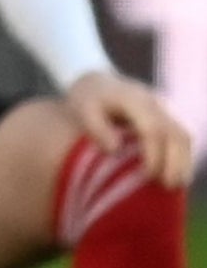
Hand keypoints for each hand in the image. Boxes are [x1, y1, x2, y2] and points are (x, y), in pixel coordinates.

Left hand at [66, 69, 196, 192]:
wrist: (99, 81)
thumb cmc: (88, 100)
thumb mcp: (82, 109)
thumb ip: (96, 128)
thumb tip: (115, 149)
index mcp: (133, 99)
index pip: (152, 129)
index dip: (154, 154)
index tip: (148, 175)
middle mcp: (155, 102)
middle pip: (176, 133)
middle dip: (176, 162)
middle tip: (168, 186)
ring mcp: (166, 107)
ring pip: (184, 135)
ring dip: (184, 161)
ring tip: (175, 185)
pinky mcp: (170, 115)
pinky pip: (183, 136)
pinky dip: (183, 156)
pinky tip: (176, 175)